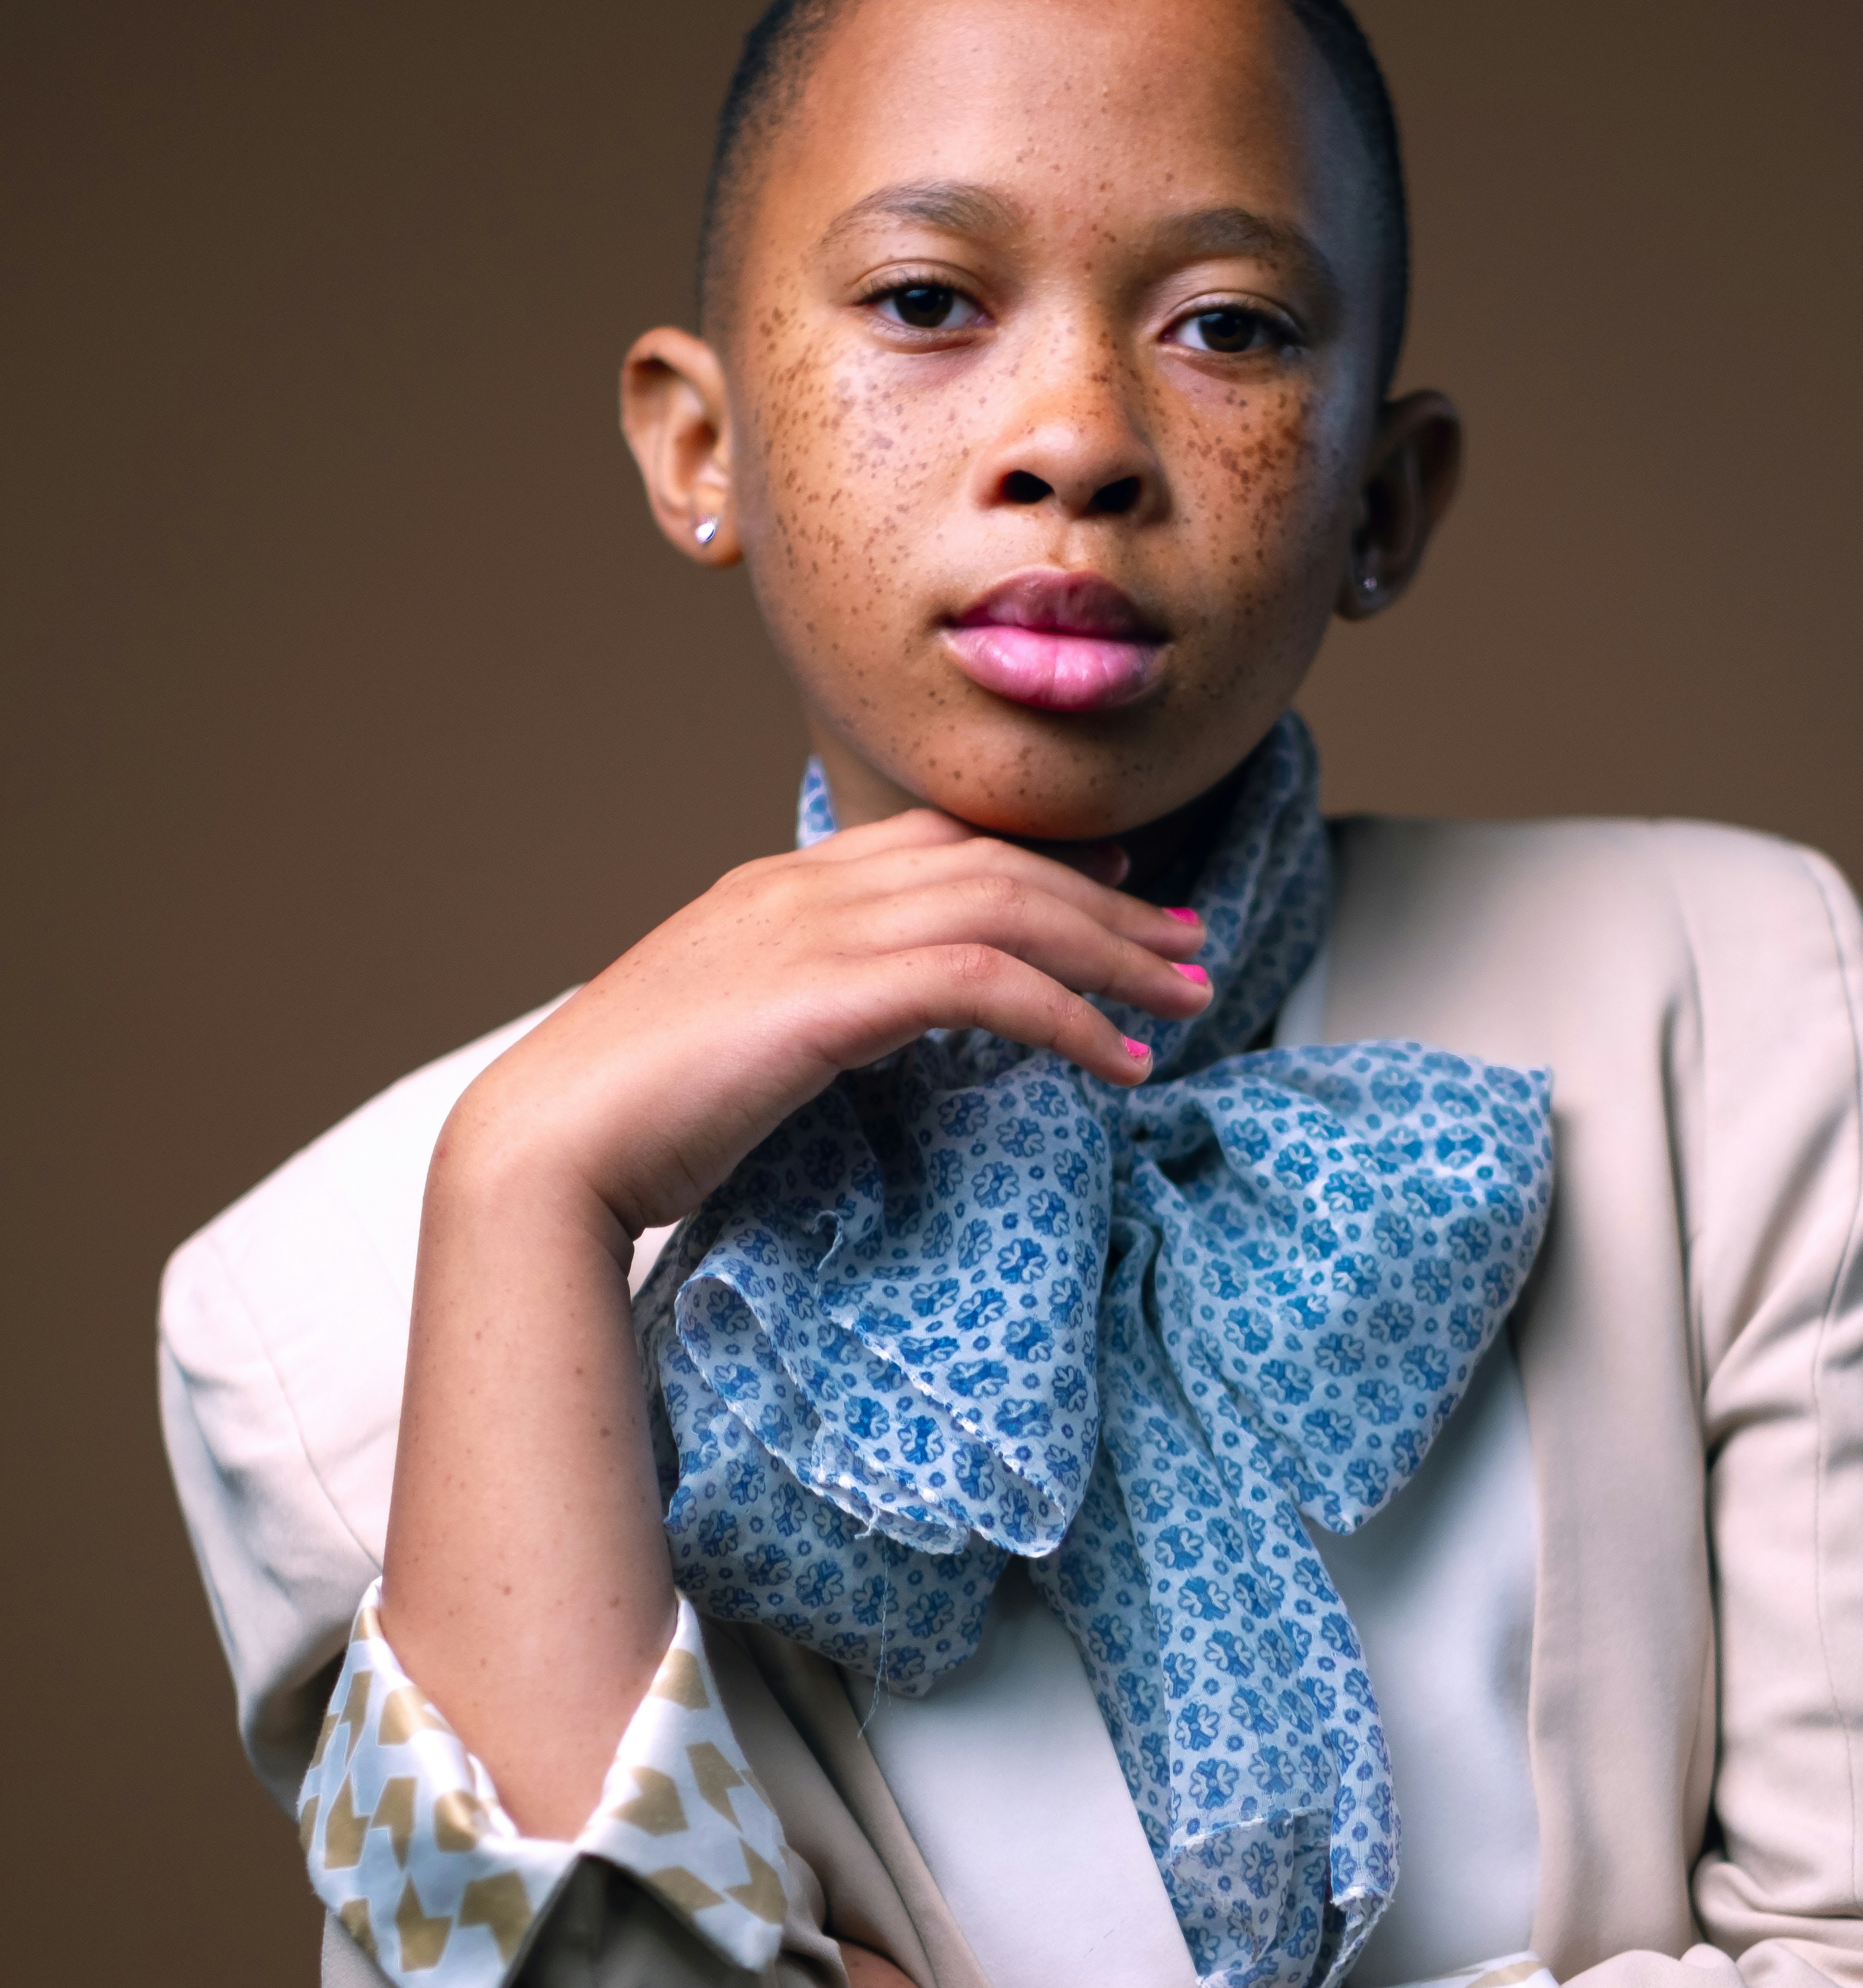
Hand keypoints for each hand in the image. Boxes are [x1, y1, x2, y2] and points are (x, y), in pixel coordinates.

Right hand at [430, 808, 1211, 1248]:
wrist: (547, 1145)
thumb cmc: (627, 1120)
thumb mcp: (728, 1039)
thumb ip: (800, 1012)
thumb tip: (862, 1034)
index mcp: (776, 889)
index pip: (936, 842)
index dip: (1039, 855)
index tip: (1116, 878)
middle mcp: (804, 888)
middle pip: (995, 864)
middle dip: (1109, 901)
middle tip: (1189, 941)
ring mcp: (816, 932)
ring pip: (1009, 908)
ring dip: (1113, 951)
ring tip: (1187, 996)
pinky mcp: (833, 997)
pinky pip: (988, 983)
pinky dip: (1070, 1018)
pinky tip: (1121, 1062)